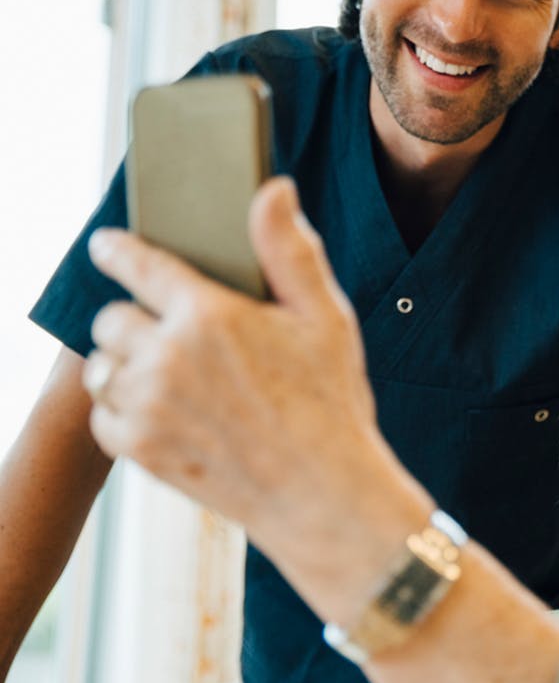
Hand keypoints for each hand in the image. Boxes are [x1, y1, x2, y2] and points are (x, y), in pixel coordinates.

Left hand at [84, 177, 413, 582]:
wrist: (321, 494)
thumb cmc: (331, 403)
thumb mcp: (325, 317)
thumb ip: (290, 248)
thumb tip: (273, 188)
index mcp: (209, 314)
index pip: (138, 264)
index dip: (116, 249)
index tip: (105, 244)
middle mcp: (166, 356)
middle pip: (111, 316)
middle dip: (135, 317)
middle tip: (170, 331)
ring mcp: (146, 406)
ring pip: (102, 365)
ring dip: (126, 363)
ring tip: (167, 373)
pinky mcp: (138, 448)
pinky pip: (104, 414)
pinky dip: (125, 410)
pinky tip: (168, 412)